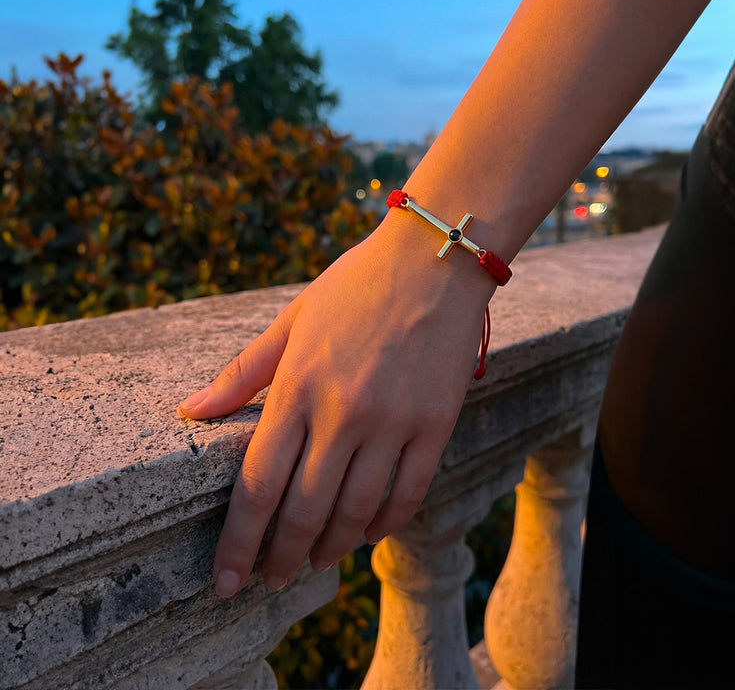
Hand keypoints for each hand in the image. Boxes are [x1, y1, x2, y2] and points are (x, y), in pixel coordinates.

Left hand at [179, 213, 493, 596]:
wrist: (434, 262)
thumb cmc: (355, 286)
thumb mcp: (292, 320)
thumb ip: (241, 373)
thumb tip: (190, 412)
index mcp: (298, 385)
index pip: (257, 485)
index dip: (237, 542)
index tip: (224, 581)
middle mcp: (343, 412)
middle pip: (303, 511)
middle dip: (280, 558)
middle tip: (269, 581)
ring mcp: (394, 421)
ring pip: (355, 511)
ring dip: (330, 548)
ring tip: (314, 562)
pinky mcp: (435, 424)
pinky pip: (408, 494)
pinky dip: (384, 524)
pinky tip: (366, 534)